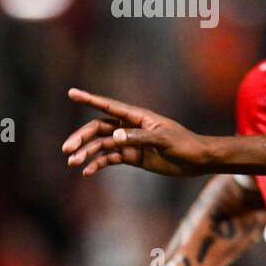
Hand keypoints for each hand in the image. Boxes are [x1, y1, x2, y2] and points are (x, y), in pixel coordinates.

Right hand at [63, 88, 209, 176]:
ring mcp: (130, 142)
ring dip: (87, 153)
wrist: (198, 160)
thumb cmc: (185, 144)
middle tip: (67, 149)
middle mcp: (130, 127)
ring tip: (73, 163)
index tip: (71, 93)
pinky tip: (87, 172)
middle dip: (82, 137)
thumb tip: (114, 137)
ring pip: (102, 145)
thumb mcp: (163, 140)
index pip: (109, 106)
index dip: (90, 99)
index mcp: (138, 117)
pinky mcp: (133, 156)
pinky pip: (111, 158)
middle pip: (99, 128)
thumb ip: (139, 138)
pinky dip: (98, 164)